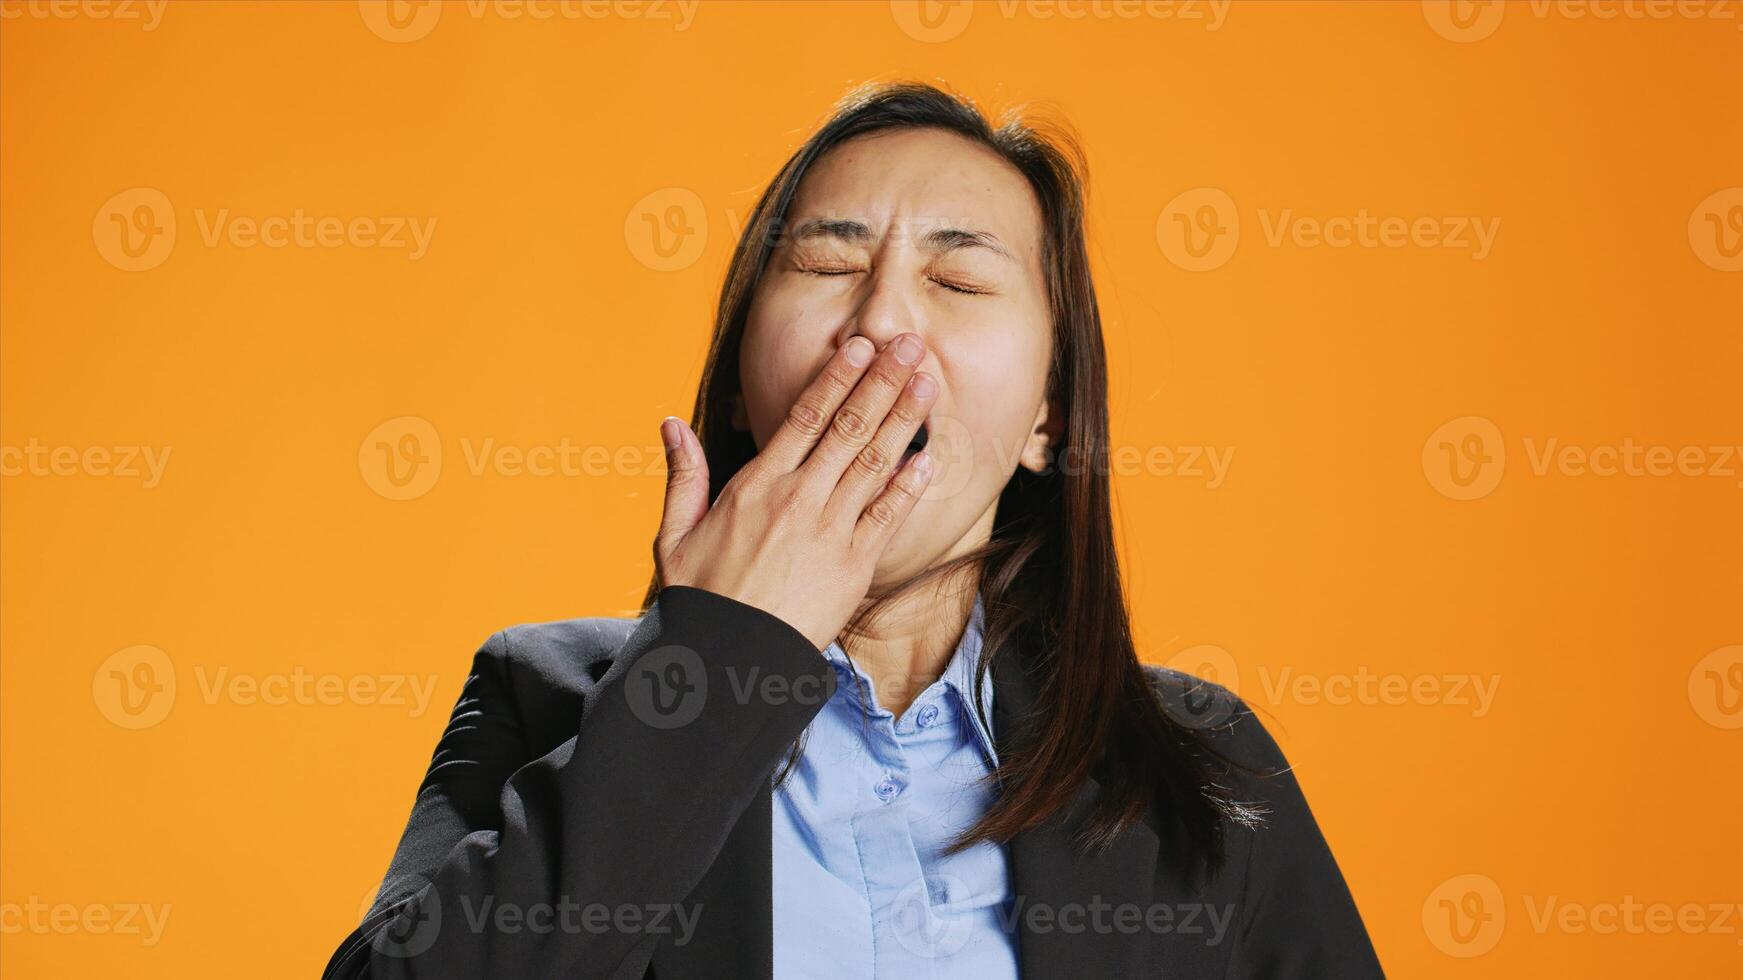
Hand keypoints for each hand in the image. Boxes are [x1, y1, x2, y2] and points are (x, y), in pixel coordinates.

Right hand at [654, 333, 937, 648]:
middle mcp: (799, 498)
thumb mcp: (675, 535)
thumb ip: (683, 475)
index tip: (860, 347)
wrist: (729, 659)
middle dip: (883, 382)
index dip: (838, 377)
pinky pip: (889, 515)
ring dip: (905, 419)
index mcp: (757, 484)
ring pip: (875, 462)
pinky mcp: (855, 565)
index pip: (806, 416)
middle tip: (910, 346)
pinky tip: (930, 456)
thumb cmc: (701, 599)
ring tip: (928, 384)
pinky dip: (910, 484)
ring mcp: (831, 530)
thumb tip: (671, 424)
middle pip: (850, 427)